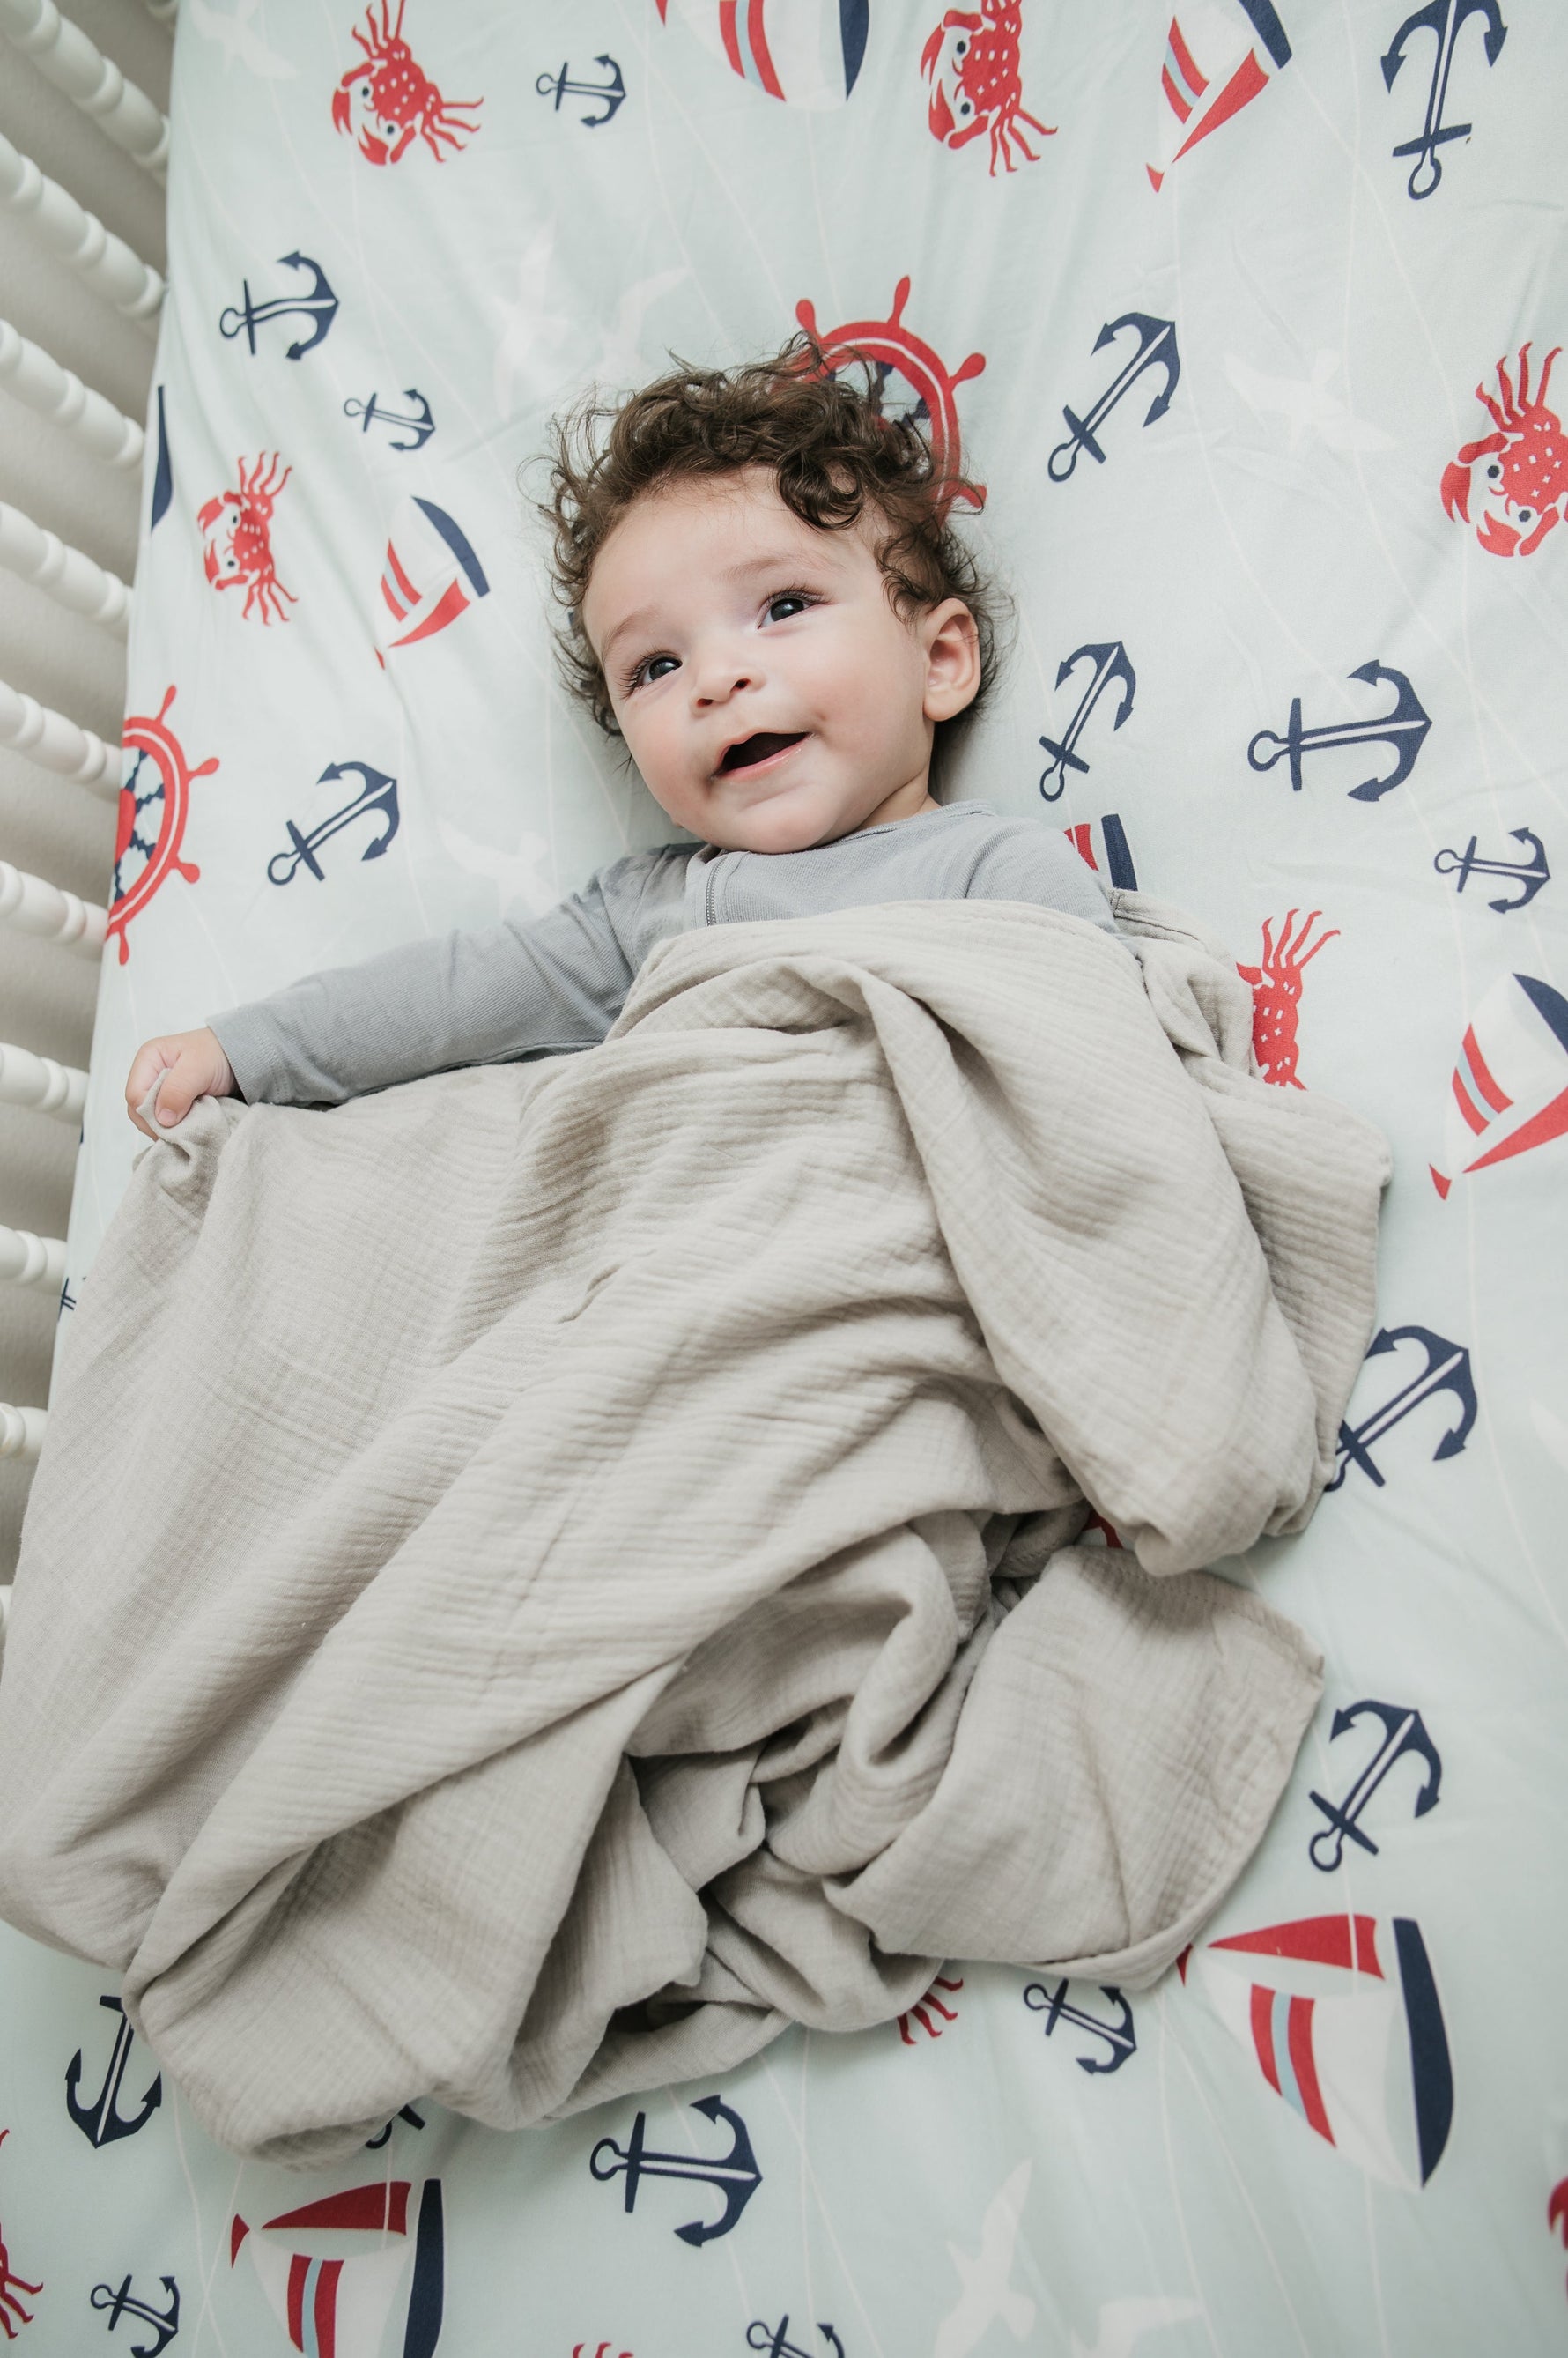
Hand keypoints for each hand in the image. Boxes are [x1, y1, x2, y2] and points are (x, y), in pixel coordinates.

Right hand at [124, 1027, 238, 1139]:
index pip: (135, 1095)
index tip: (173, 1124)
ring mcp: (158, 1091)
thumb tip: (162, 1119)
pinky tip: (188, 1128)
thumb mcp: (198, 1067)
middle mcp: (148, 1076)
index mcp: (148, 1059)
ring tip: (188, 1128)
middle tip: (181, 1131)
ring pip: (150, 1120)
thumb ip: (178, 1090)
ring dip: (168, 1129)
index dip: (151, 1114)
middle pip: (139, 1111)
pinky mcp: (170, 1104)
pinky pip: (164, 1122)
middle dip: (157, 1124)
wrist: (237, 1057)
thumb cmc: (218, 1054)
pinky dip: (176, 1129)